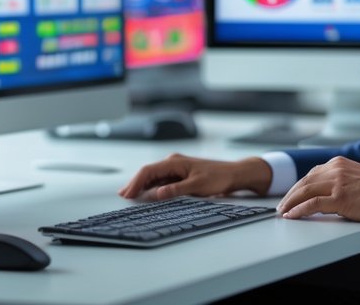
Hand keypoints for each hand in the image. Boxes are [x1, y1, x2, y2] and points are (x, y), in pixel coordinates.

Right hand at [119, 154, 271, 201]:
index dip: (135, 183)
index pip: (148, 171)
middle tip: (123, 196)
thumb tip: (157, 193)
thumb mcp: (198, 186)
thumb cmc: (220, 177)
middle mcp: (174, 162)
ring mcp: (177, 168)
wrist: (236, 174)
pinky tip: (147, 195)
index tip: (127, 194)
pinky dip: (153, 187)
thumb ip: (176, 190)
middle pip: (148, 173)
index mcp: (175, 161)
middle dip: (135, 184)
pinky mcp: (181, 175)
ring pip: (154, 177)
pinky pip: (162, 180)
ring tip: (130, 196)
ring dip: (143, 186)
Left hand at [277, 156, 359, 223]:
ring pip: (304, 191)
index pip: (311, 174)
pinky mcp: (340, 198)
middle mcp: (335, 169)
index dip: (298, 187)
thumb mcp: (356, 176)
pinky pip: (312, 204)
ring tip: (283, 212)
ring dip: (290, 203)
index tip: (291, 196)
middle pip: (304, 182)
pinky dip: (299, 210)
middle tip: (281, 206)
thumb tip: (327, 194)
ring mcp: (337, 183)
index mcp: (338, 163)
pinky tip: (292, 215)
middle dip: (290, 195)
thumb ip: (341, 180)